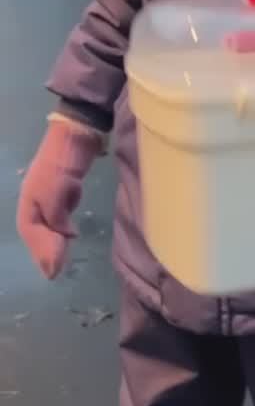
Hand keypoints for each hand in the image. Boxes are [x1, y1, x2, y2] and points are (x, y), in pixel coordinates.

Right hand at [16, 120, 102, 279]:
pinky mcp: (62, 189)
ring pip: (48, 226)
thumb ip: (55, 220)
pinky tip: (69, 233)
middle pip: (37, 233)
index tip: (55, 271)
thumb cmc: (61, 164)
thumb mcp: (54, 195)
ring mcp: (48, 195)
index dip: (42, 253)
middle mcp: (34, 201)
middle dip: (46, 252)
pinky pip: (59, 215)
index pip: (32, 234)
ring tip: (62, 258)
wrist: (76, 133)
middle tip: (57, 271)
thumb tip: (64, 237)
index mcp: (27, 203)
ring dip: (54, 242)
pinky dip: (62, 227)